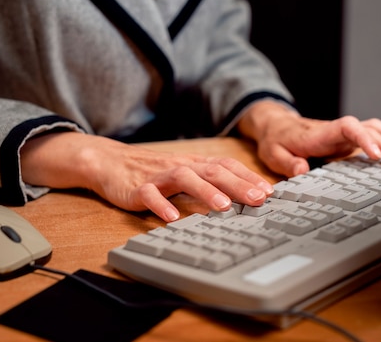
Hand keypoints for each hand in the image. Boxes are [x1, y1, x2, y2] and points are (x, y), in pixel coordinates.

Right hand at [20, 132, 273, 221]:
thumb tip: (243, 198)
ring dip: (205, 192)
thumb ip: (208, 183)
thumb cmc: (154, 171)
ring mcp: (159, 176)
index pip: (226, 165)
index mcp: (194, 163)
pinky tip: (173, 218)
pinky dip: (162, 205)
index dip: (248, 176)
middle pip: (212, 170)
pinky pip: (150, 196)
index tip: (270, 191)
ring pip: (185, 178)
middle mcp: (181, 166)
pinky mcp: (138, 188)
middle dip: (237, 184)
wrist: (111, 162)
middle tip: (258, 199)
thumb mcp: (185, 173)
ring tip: (223, 207)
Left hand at [237, 101, 380, 177]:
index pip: (348, 128)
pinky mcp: (348, 140)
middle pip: (368, 129)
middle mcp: (337, 130)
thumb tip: (302, 170)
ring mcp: (344, 134)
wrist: (277, 127)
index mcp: (320, 133)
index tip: (376, 155)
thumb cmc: (276, 141)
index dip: (364, 139)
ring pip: (374, 129)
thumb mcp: (273, 154)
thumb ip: (287, 162)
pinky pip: (372, 136)